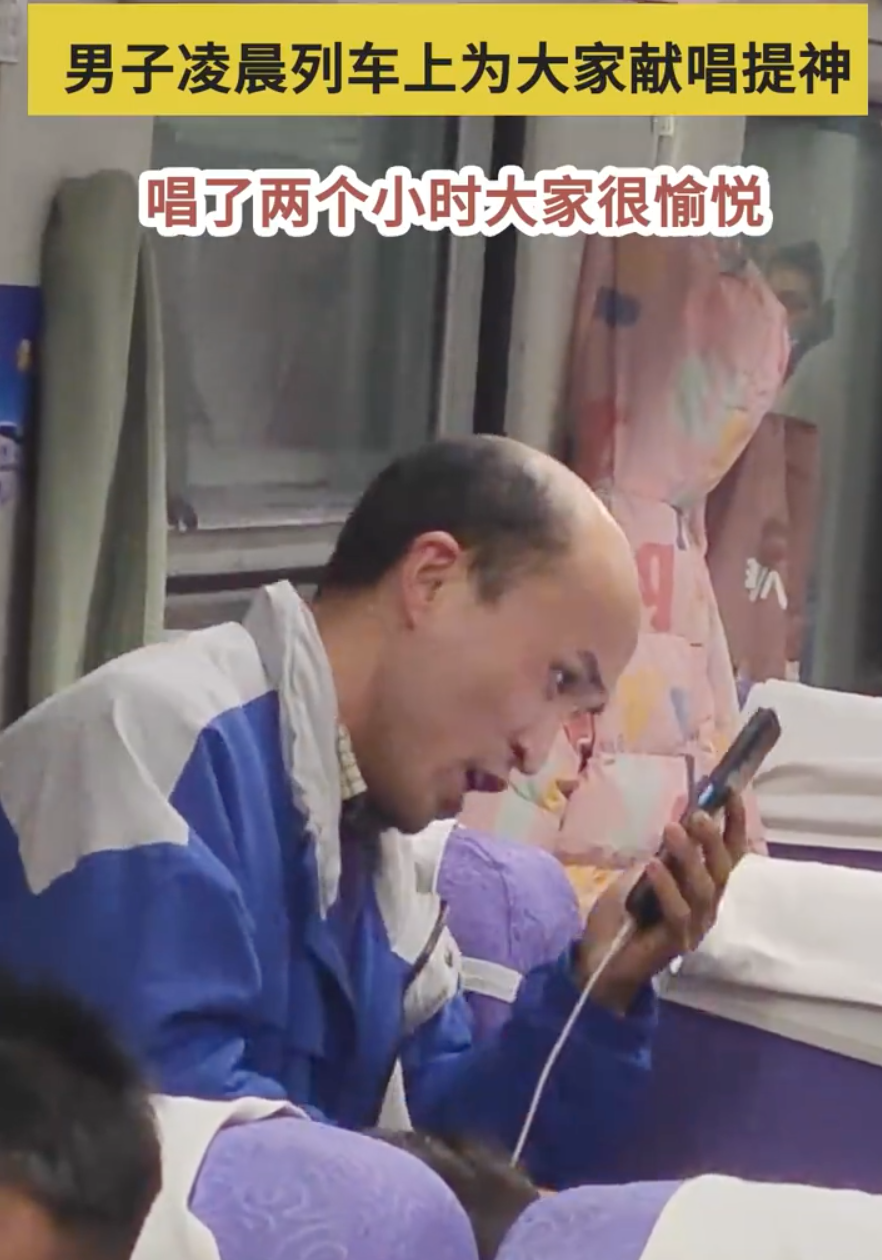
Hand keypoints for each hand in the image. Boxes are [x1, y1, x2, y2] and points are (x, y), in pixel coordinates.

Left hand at [576, 792, 748, 1013]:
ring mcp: (695, 926)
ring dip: (689, 856)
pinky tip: (652, 865)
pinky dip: (666, 886)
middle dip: (713, 839)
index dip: (733, 825)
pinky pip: (678, 911)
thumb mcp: (642, 875)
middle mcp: (707, 906)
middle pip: (721, 869)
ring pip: (703, 888)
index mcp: (703, 887)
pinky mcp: (677, 942)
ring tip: (672, 830)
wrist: (600, 959)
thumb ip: (664, 855)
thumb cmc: (624, 914)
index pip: (729, 853)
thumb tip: (679, 821)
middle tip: (698, 814)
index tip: (731, 792)